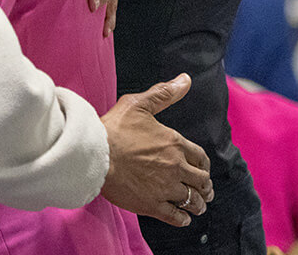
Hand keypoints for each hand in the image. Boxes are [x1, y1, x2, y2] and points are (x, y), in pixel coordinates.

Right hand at [98, 74, 213, 227]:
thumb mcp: (138, 104)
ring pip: (192, 200)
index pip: (201, 158)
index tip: (201, 170)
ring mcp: (165, 187)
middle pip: (201, 181)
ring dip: (197, 204)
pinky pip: (176, 217)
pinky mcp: (152, 204)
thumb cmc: (113, 128)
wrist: (93, 154)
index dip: (203, 165)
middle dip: (204, 187)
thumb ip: (164, 93)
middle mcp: (175, 167)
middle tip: (204, 191)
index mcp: (175, 143)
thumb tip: (186, 79)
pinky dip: (183, 219)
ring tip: (197, 206)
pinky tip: (184, 219)